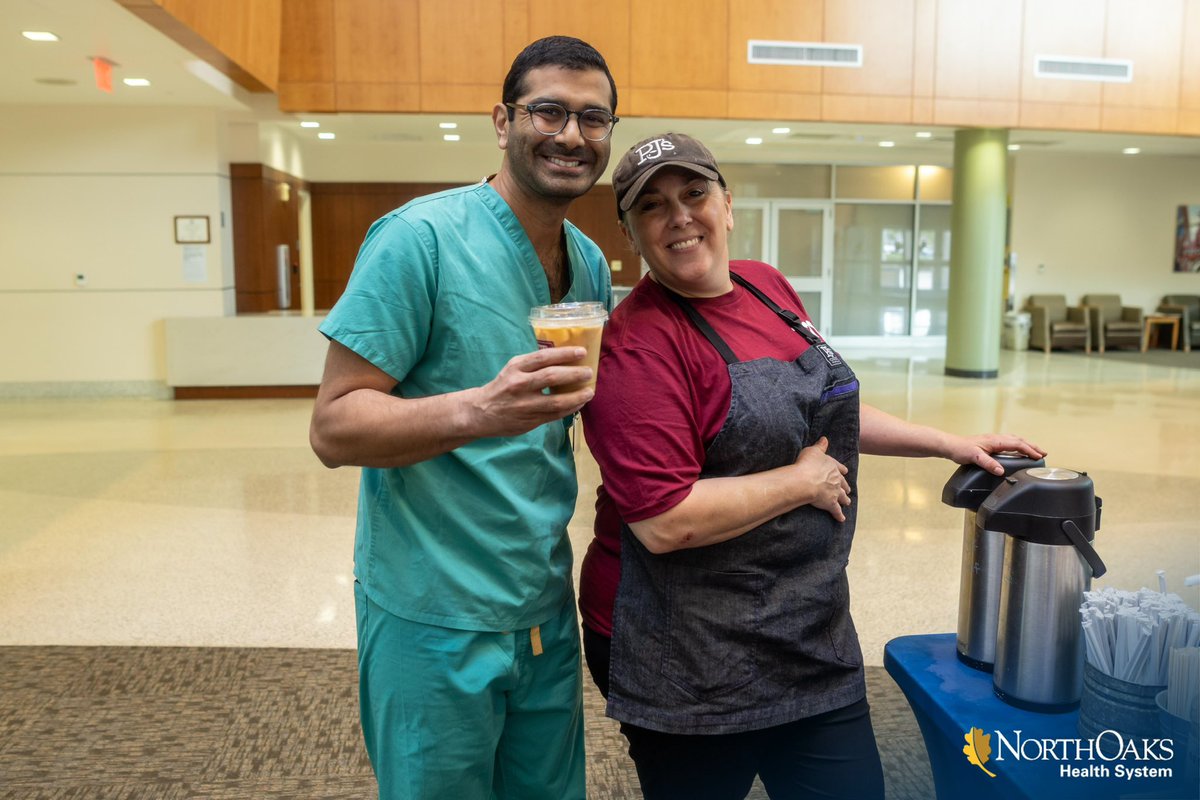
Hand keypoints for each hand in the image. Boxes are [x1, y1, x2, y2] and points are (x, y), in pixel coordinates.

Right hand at [466, 347, 593, 436]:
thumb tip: (566, 357)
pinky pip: (555, 415)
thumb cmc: (502, 386)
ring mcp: (525, 405)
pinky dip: (570, 408)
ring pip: (557, 400)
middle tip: (589, 372)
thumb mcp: (513, 369)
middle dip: (575, 374)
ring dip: (577, 396)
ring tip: (589, 391)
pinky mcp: (530, 421)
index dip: (565, 353)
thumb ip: (534, 364)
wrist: (480, 412)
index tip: (582, 352)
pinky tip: (579, 403)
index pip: (543, 357)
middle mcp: (519, 385)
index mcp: (516, 367)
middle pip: (552, 377)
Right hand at [794, 436, 851, 521]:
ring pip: (842, 497)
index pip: (839, 468)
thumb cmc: (807, 464)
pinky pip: (836, 511)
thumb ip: (820, 446)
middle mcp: (836, 479)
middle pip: (843, 484)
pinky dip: (839, 515)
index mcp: (833, 466)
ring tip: (847, 502)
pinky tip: (842, 519)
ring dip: (845, 499)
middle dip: (845, 487)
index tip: (845, 471)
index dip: (842, 470)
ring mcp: (835, 492)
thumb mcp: (813, 451)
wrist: (805, 480)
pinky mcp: (831, 503)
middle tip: (848, 490)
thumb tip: (825, 439)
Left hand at [945, 433, 1047, 475]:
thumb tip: (1001, 471)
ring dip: (1025, 445)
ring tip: (1034, 451)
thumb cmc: (960, 450)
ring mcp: (993, 440)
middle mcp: (996, 438)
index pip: (1017, 444)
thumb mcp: (974, 458)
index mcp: (995, 441)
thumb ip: (988, 464)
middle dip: (1032, 446)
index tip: (1040, 456)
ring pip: (1014, 440)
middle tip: (1043, 453)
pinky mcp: (989, 443)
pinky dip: (1017, 445)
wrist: (950, 445)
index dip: (1029, 450)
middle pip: (1019, 440)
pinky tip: (1016, 451)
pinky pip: (1008, 442)